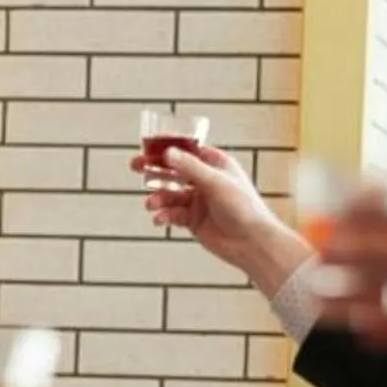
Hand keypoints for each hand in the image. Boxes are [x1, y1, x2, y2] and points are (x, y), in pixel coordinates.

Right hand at [136, 142, 312, 295]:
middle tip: (135, 166)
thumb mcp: (215, 182)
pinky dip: (164, 216)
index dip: (168, 147)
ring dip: (158, 198)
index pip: (188, 150)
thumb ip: (190, 168)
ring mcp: (199, 201)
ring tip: (151, 204)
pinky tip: (160, 220)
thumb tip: (167, 153)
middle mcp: (206, 181)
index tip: (149, 144)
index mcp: (216, 165)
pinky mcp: (193, 220)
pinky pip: (172, 214)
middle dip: (154, 170)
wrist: (252, 242)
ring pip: (170, 194)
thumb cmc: (243, 207)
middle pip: (174, 171)